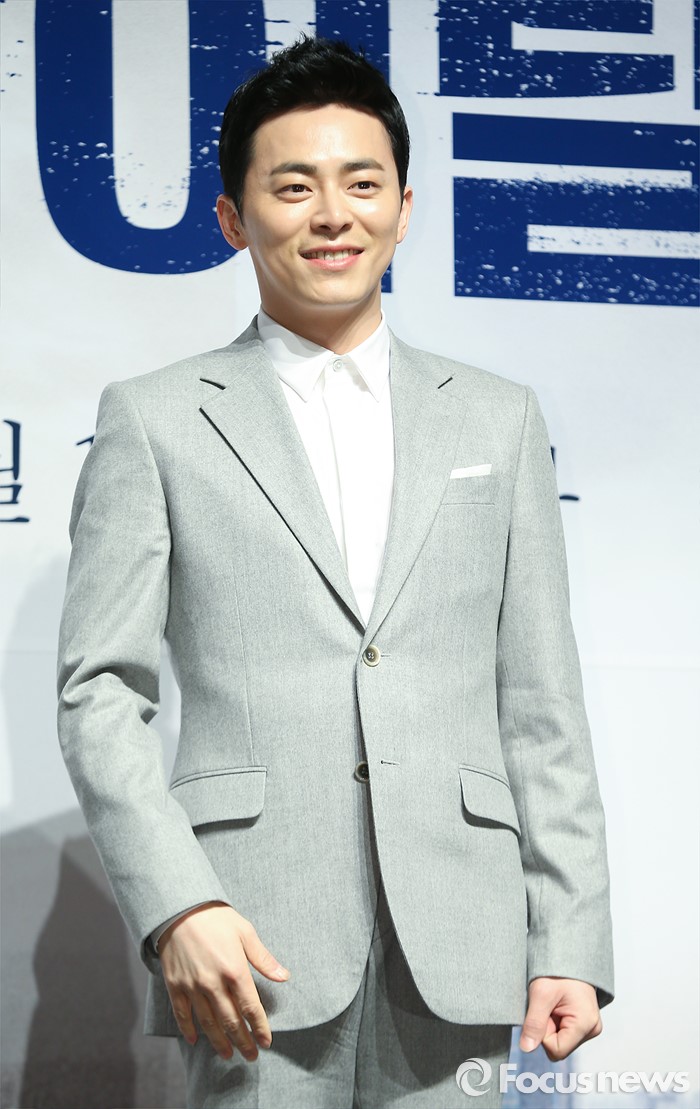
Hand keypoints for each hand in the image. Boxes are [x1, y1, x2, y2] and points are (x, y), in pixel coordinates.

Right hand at [158, 901, 290, 1061]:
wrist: (181, 908)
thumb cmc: (217, 918)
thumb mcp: (245, 932)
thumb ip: (263, 959)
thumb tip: (284, 977)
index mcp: (234, 970)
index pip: (251, 1008)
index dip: (260, 1028)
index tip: (266, 1042)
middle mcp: (213, 983)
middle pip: (230, 1021)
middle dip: (243, 1041)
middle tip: (251, 1056)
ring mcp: (192, 986)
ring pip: (208, 1023)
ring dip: (219, 1041)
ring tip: (228, 1054)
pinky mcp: (175, 985)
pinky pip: (182, 1014)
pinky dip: (188, 1029)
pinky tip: (196, 1040)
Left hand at [519, 977, 601, 1060]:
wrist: (568, 953)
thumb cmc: (557, 970)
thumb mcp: (541, 993)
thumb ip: (534, 1023)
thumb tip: (526, 1048)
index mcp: (586, 1024)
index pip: (556, 1050)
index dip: (542, 1034)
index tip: (543, 1011)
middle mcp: (592, 1029)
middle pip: (559, 1046)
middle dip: (547, 1029)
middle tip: (547, 1005)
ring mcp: (590, 1026)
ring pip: (560, 1039)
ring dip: (550, 1024)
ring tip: (552, 1002)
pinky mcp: (584, 1022)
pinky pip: (564, 1032)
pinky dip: (555, 1020)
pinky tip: (557, 1005)